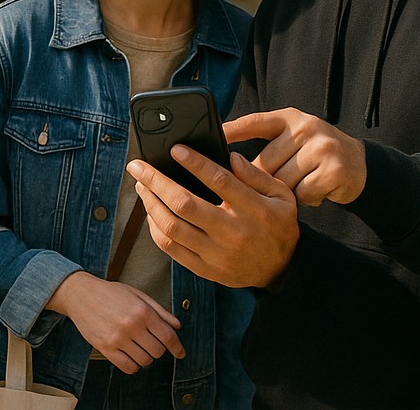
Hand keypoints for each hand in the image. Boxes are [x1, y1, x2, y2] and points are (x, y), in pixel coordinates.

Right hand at [45, 271, 183, 373]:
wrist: (80, 294)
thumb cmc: (110, 293)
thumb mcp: (137, 294)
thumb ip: (159, 311)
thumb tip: (177, 326)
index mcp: (142, 311)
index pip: (167, 337)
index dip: (177, 347)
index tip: (180, 353)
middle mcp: (131, 326)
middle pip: (158, 351)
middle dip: (159, 349)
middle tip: (151, 342)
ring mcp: (117, 338)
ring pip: (144, 361)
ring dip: (146, 357)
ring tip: (139, 346)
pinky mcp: (105, 348)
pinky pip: (128, 367)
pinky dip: (134, 365)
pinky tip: (131, 355)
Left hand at [128, 151, 298, 288]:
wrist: (282, 270)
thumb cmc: (278, 225)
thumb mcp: (281, 195)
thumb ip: (256, 175)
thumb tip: (231, 156)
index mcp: (254, 210)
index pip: (219, 181)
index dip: (194, 163)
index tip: (175, 149)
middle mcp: (232, 232)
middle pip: (184, 204)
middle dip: (155, 181)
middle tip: (138, 166)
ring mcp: (216, 254)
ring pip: (172, 227)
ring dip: (150, 203)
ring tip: (141, 185)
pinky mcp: (205, 268)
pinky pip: (171, 249)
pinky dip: (155, 228)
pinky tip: (151, 211)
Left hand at [225, 110, 366, 206]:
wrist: (360, 166)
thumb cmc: (316, 153)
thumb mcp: (294, 138)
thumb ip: (268, 143)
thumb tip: (231, 162)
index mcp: (290, 118)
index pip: (254, 122)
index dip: (231, 131)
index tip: (211, 138)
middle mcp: (307, 128)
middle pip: (266, 163)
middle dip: (265, 180)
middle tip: (276, 183)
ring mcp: (322, 149)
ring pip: (283, 182)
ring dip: (287, 191)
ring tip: (301, 183)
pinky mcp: (334, 171)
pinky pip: (303, 195)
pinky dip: (307, 199)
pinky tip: (317, 190)